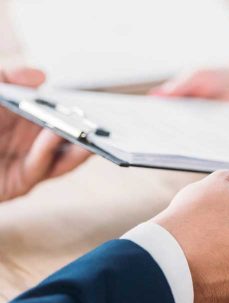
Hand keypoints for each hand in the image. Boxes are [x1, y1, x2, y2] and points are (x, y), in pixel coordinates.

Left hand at [0, 67, 89, 201]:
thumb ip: (8, 79)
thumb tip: (42, 77)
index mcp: (21, 122)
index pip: (57, 117)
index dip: (76, 112)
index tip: (95, 104)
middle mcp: (26, 144)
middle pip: (66, 139)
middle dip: (87, 131)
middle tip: (103, 120)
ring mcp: (23, 164)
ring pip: (62, 157)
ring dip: (77, 144)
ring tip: (86, 128)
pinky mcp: (18, 184)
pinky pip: (41, 167)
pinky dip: (51, 151)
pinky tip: (57, 134)